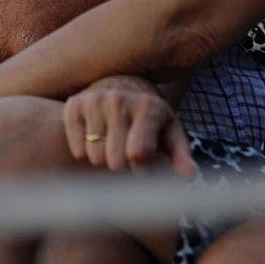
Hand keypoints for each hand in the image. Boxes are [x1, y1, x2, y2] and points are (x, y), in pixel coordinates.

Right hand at [64, 75, 196, 175]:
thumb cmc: (151, 120)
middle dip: (123, 167)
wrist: (123, 88)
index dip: (141, 170)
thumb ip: (181, 155)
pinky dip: (85, 152)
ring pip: (94, 157)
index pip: (138, 154)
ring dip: (104, 160)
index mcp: (147, 107)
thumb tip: (189, 174)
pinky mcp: (74, 104)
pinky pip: (77, 150)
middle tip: (127, 155)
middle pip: (115, 162)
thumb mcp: (170, 134)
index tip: (144, 166)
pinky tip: (95, 140)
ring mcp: (94, 100)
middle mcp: (119, 99)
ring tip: (112, 146)